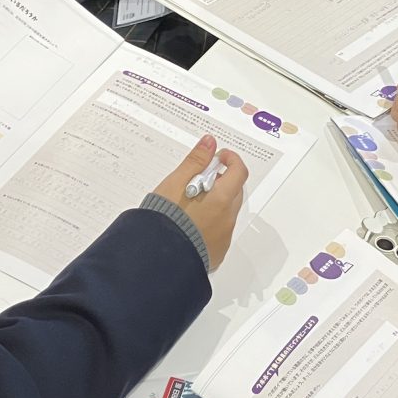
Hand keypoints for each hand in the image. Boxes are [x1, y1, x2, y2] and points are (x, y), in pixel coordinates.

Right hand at [152, 135, 249, 270]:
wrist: (158, 254)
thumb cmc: (166, 219)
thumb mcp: (176, 182)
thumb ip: (196, 160)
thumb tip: (209, 143)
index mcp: (222, 198)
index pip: (238, 171)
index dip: (230, 160)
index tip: (219, 157)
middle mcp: (227, 218)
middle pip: (234, 191)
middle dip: (222, 181)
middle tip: (200, 178)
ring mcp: (223, 236)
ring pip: (227, 212)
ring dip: (216, 203)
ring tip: (190, 202)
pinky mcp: (216, 251)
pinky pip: (220, 231)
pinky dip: (211, 223)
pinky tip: (191, 222)